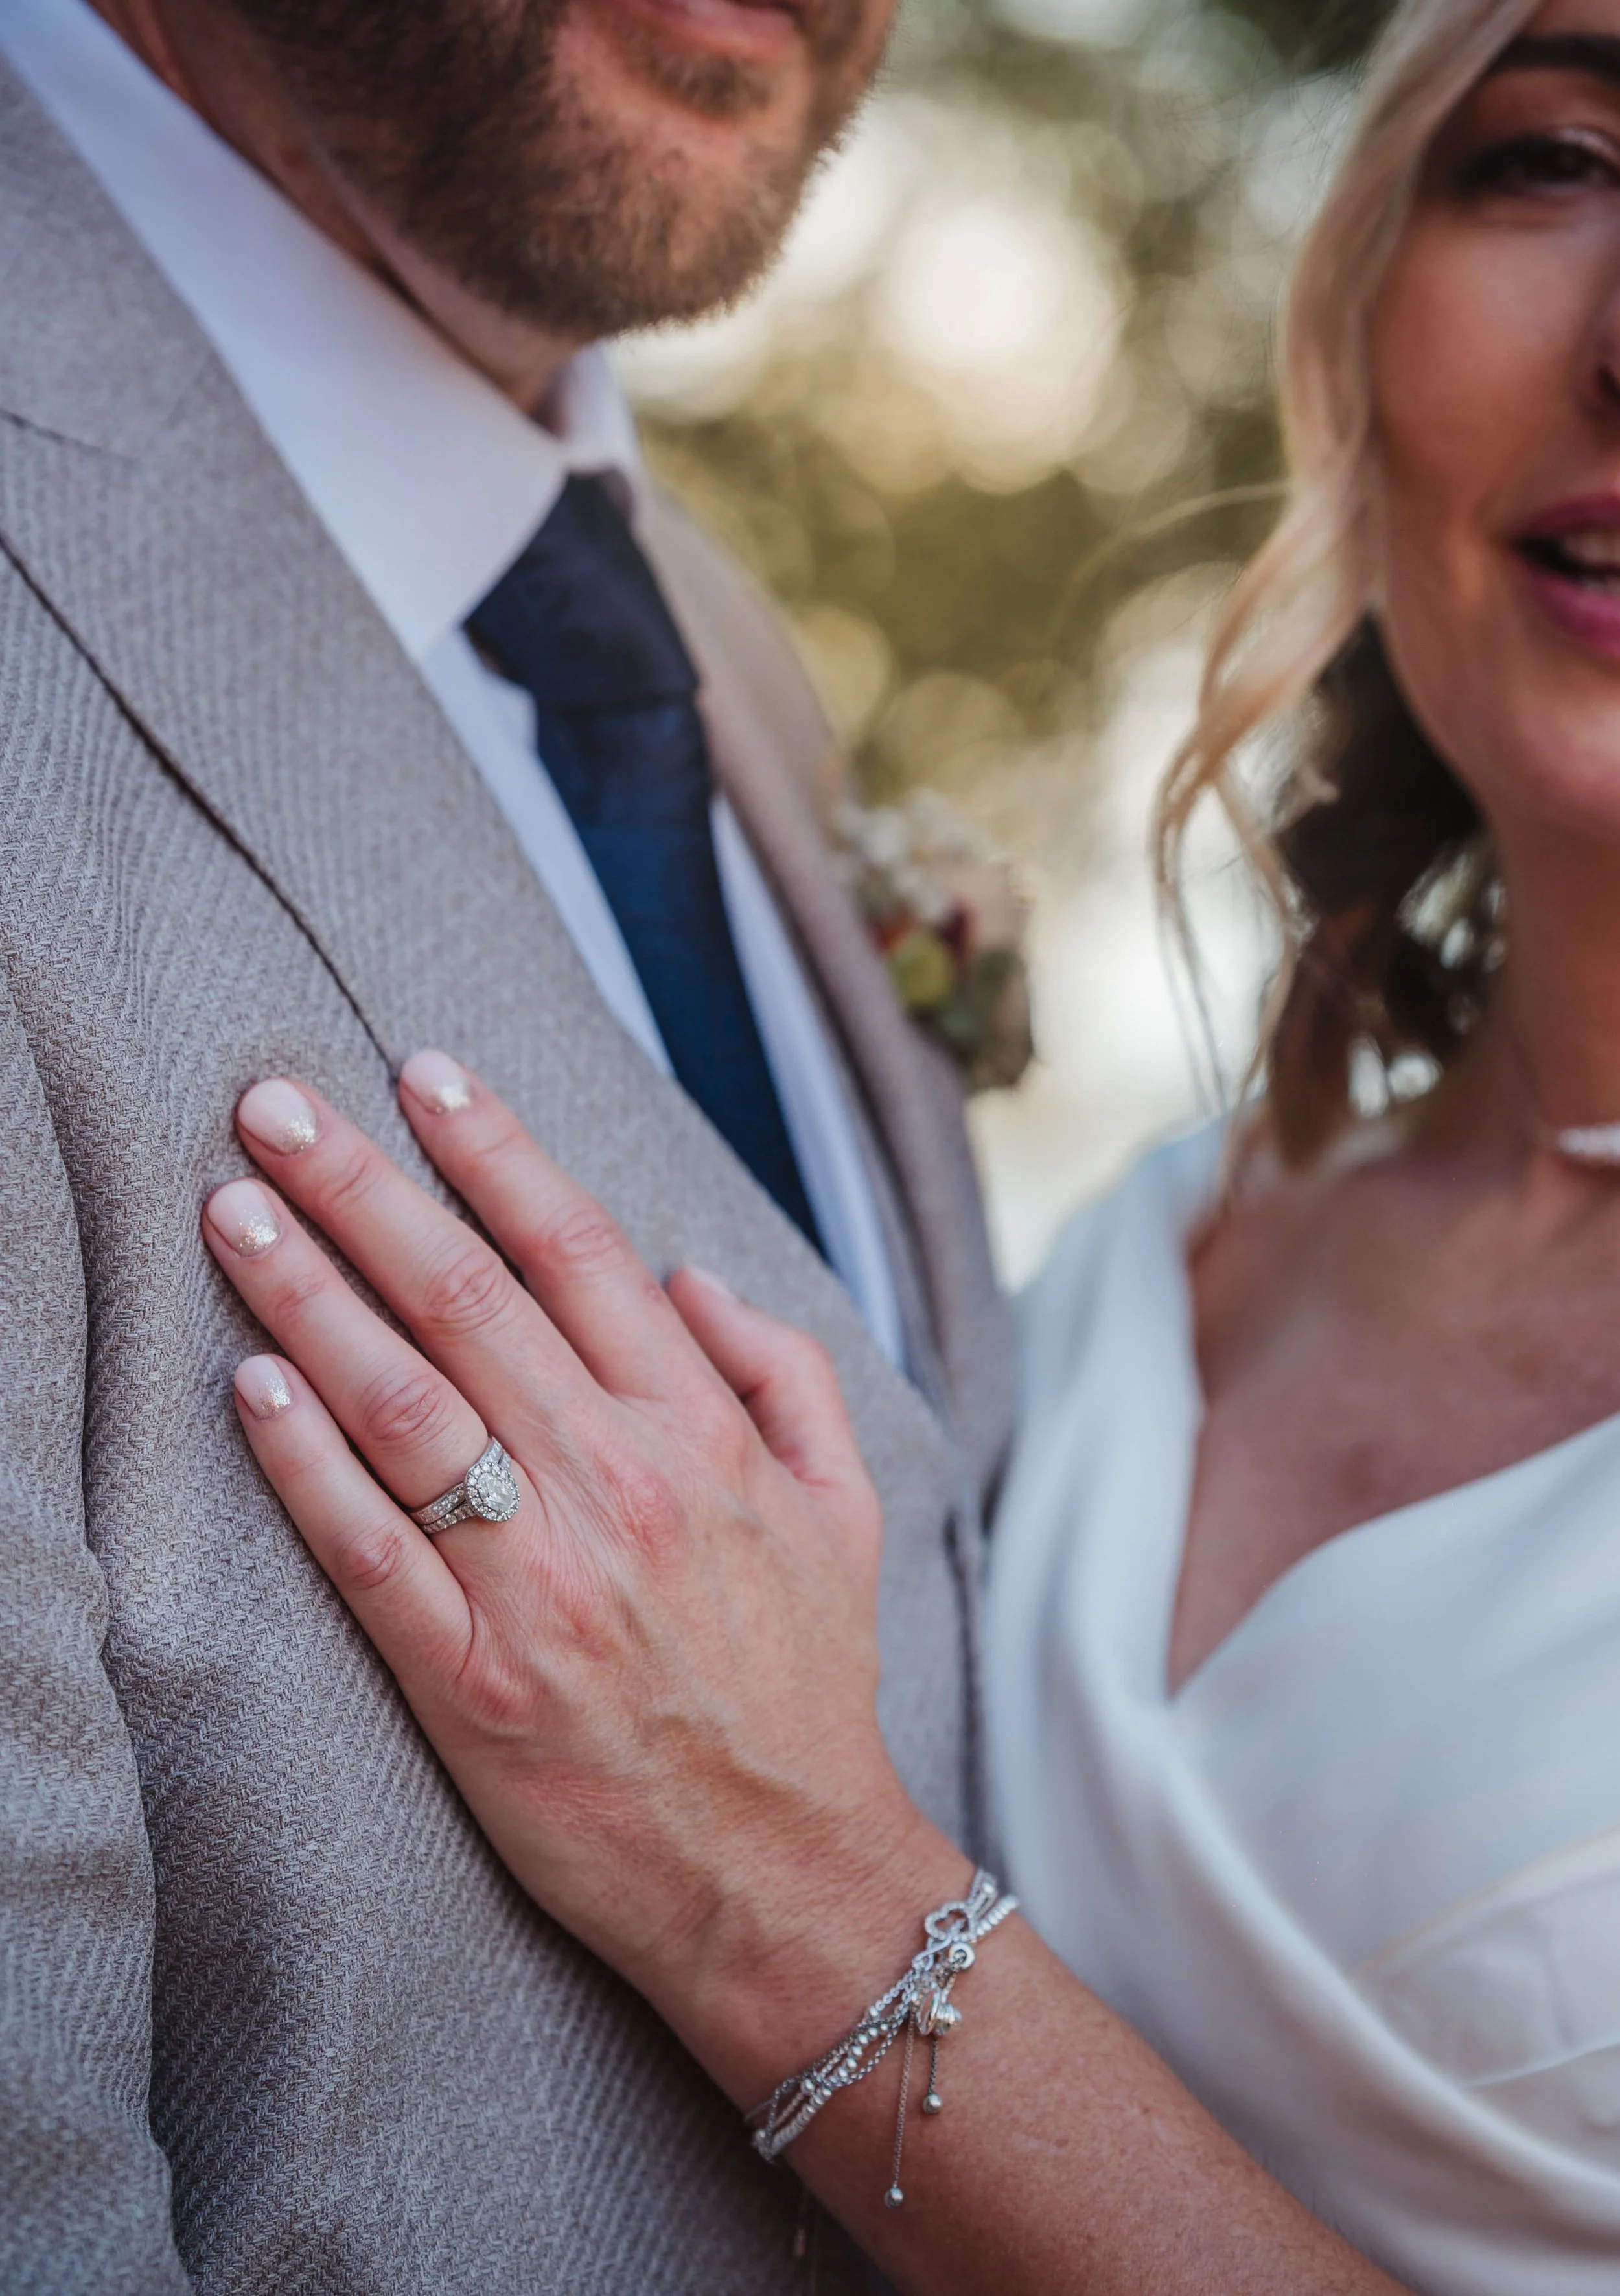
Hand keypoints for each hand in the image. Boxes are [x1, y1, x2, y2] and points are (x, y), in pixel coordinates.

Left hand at [203, 1055, 962, 2101]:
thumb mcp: (847, 1508)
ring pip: (402, 1404)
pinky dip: (303, 1463)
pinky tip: (249, 1386)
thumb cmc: (806, 1681)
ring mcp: (536, 1581)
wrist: (783, 1872)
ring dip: (306, 1296)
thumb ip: (782, 1371)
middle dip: (361, 1186)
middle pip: (466, 1298)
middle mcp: (616, 1484)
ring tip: (233, 1211)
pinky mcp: (467, 1680)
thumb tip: (689, 1273)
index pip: (579, 1251)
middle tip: (272, 1103)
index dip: (494, 1151)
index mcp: (700, 1433)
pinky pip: (368, 1551)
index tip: (423, 1074)